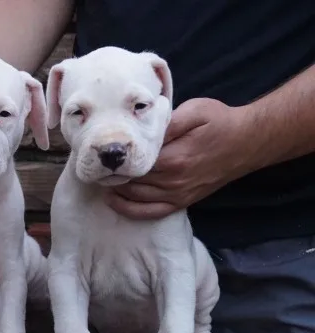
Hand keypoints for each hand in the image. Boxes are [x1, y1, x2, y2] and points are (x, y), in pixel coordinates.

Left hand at [106, 98, 250, 218]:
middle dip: (111, 175)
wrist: (248, 142)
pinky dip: (131, 210)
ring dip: (116, 191)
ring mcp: (179, 194)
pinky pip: (151, 213)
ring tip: (100, 179)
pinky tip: (115, 202)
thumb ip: (167, 122)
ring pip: (137, 198)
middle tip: (94, 166)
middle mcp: (174, 181)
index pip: (134, 163)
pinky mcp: (183, 201)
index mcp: (174, 158)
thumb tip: (143, 127)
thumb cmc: (220, 122)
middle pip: (131, 182)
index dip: (115, 160)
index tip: (100, 152)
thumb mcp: (194, 111)